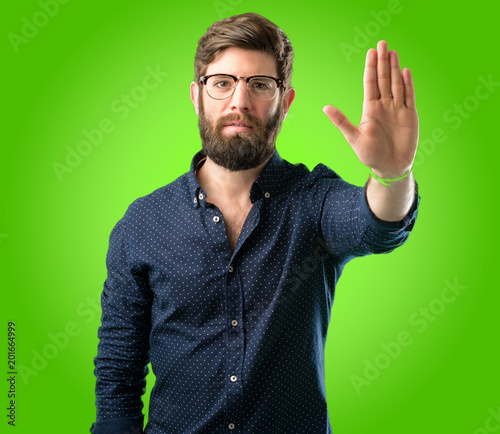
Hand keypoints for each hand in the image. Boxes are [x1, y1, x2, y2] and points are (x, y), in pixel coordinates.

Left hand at [323, 40, 417, 178]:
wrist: (390, 166)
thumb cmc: (370, 154)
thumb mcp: (354, 137)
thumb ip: (341, 121)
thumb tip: (325, 108)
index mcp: (370, 109)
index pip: (370, 84)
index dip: (371, 68)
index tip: (370, 52)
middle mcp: (384, 106)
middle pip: (384, 79)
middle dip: (383, 62)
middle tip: (382, 43)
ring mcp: (397, 109)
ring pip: (396, 84)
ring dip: (395, 68)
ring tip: (393, 52)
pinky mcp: (410, 115)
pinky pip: (409, 96)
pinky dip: (408, 84)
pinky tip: (405, 71)